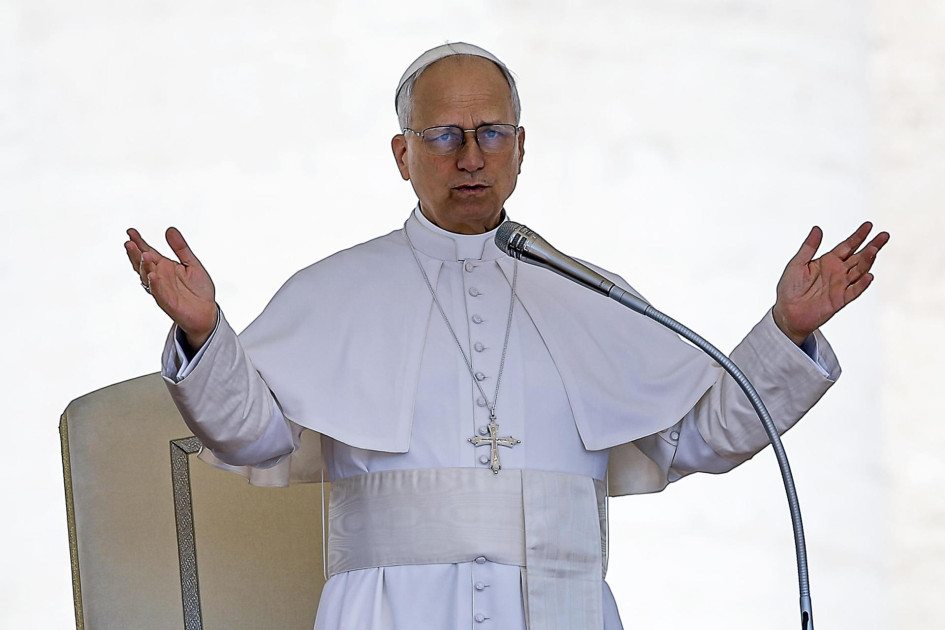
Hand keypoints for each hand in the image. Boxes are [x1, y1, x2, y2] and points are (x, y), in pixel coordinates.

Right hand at [124, 227, 217, 348]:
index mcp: (164, 267)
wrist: (207, 312)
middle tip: (129, 243)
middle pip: (143, 264)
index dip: (139, 242)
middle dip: (135, 254)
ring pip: (148, 277)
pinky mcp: (168, 302)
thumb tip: (170, 229)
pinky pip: (159, 292)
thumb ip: (181, 248)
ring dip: (144, 267)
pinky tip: (153, 275)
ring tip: (144, 255)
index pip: (148, 252)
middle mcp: (159, 277)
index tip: (131, 231)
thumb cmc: (198, 290)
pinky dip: (155, 284)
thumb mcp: (192, 263)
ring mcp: (161, 290)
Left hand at [772, 222, 888, 345]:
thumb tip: (817, 229)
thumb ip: (809, 247)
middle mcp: (837, 272)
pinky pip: (854, 291)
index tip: (868, 225)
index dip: (858, 236)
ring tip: (874, 250)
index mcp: (828, 261)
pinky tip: (868, 275)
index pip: (847, 246)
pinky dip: (862, 284)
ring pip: (859, 271)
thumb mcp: (797, 264)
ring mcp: (840, 286)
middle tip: (884, 235)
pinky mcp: (840, 300)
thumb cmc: (789, 288)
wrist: (787, 313)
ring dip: (867, 261)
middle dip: (872, 246)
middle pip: (859, 256)